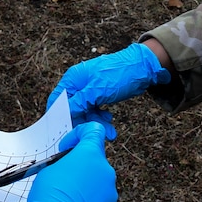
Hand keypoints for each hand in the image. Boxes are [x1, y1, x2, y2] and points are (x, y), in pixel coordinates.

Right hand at [27, 121, 118, 201]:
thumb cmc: (50, 196)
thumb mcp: (48, 171)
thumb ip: (63, 164)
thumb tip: (67, 169)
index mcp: (90, 154)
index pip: (94, 131)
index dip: (79, 135)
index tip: (68, 146)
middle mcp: (105, 170)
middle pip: (94, 160)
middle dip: (80, 165)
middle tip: (63, 176)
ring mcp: (110, 191)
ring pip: (97, 182)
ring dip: (85, 185)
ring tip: (66, 197)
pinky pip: (99, 200)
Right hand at [44, 41, 168, 121]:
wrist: (143, 68)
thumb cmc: (119, 74)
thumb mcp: (97, 91)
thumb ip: (79, 102)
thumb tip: (66, 114)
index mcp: (73, 78)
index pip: (58, 99)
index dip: (59, 115)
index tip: (62, 131)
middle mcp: (79, 84)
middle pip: (73, 108)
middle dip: (83, 122)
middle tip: (92, 133)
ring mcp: (90, 90)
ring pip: (86, 111)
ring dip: (95, 122)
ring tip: (109, 132)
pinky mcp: (100, 95)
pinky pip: (95, 110)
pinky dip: (101, 118)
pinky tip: (109, 122)